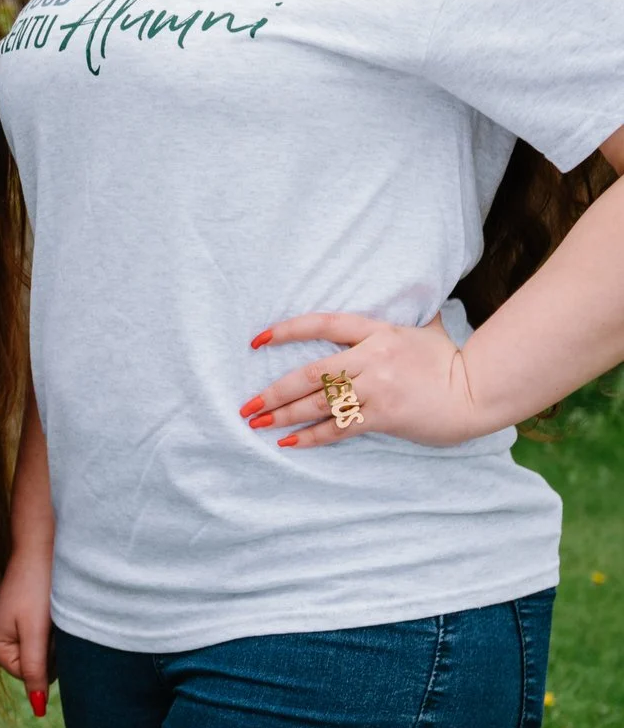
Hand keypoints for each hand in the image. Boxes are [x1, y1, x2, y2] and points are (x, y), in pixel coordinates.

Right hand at [0, 539, 52, 717]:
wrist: (42, 548)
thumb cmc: (36, 587)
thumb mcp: (36, 633)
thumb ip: (35, 670)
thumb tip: (38, 709)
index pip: (31, 676)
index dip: (46, 658)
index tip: (44, 630)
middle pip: (38, 668)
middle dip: (50, 650)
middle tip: (48, 620)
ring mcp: (12, 633)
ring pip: (45, 656)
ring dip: (54, 640)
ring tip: (49, 613)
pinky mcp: (24, 623)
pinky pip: (46, 642)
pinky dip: (54, 631)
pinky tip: (50, 612)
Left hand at [241, 313, 487, 449]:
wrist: (479, 392)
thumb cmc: (451, 360)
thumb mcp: (428, 328)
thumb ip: (412, 312)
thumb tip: (418, 286)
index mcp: (377, 332)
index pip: (322, 324)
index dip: (287, 331)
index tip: (257, 340)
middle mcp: (371, 358)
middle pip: (310, 372)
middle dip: (274, 390)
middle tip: (247, 402)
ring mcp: (377, 387)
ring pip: (319, 401)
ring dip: (284, 414)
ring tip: (255, 422)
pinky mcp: (384, 415)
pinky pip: (339, 427)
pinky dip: (311, 436)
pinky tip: (288, 441)